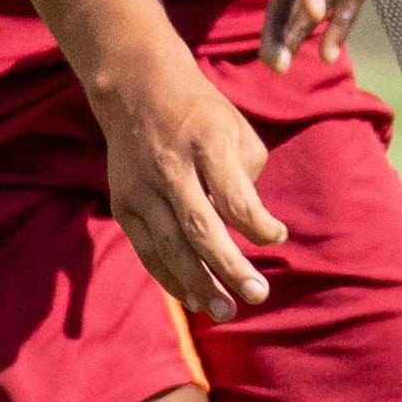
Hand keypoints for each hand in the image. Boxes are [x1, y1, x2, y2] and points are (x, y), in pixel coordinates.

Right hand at [96, 44, 287, 319]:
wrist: (138, 90)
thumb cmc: (202, 116)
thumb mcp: (235, 130)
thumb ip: (247, 179)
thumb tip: (250, 229)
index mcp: (206, 143)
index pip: (233, 195)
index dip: (257, 223)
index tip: (278, 236)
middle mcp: (170, 168)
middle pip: (201, 228)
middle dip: (230, 267)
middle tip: (258, 295)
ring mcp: (141, 188)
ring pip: (170, 246)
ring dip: (199, 283)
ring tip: (225, 311)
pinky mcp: (123, 203)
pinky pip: (148, 249)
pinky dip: (170, 276)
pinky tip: (193, 297)